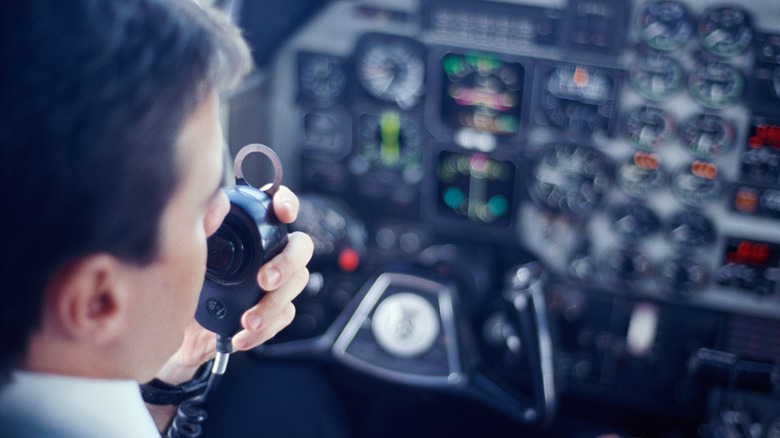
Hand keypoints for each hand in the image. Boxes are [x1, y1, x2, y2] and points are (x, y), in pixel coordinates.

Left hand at [154, 186, 312, 384]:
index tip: (282, 211)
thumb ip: (201, 225)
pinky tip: (241, 336)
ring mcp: (274, 283)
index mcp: (251, 230)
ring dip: (273, 304)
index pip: (278, 208)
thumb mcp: (186, 250)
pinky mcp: (271, 312)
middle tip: (264, 279)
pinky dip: (264, 330)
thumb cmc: (181, 281)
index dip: (287, 203)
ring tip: (248, 320)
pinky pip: (283, 318)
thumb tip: (214, 210)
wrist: (173, 327)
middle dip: (288, 263)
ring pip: (296, 286)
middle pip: (300, 248)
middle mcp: (268, 253)